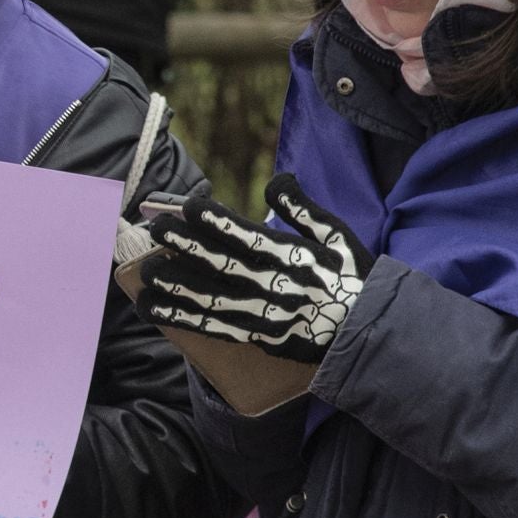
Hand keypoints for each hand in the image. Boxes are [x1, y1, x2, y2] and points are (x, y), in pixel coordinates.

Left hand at [133, 174, 368, 363]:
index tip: (190, 207)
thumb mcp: (339, 235)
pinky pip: (215, 328)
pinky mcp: (259, 337)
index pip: (250, 237)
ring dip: (177, 285)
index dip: (219, 223)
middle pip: (224, 265)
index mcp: (296, 258)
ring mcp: (266, 315)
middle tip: (156, 229)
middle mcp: (277, 286)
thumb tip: (277, 180)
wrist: (371, 332)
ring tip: (146, 272)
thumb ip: (304, 208)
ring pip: (213, 299)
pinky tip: (155, 309)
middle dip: (187, 246)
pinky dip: (183, 319)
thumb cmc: (353, 277)